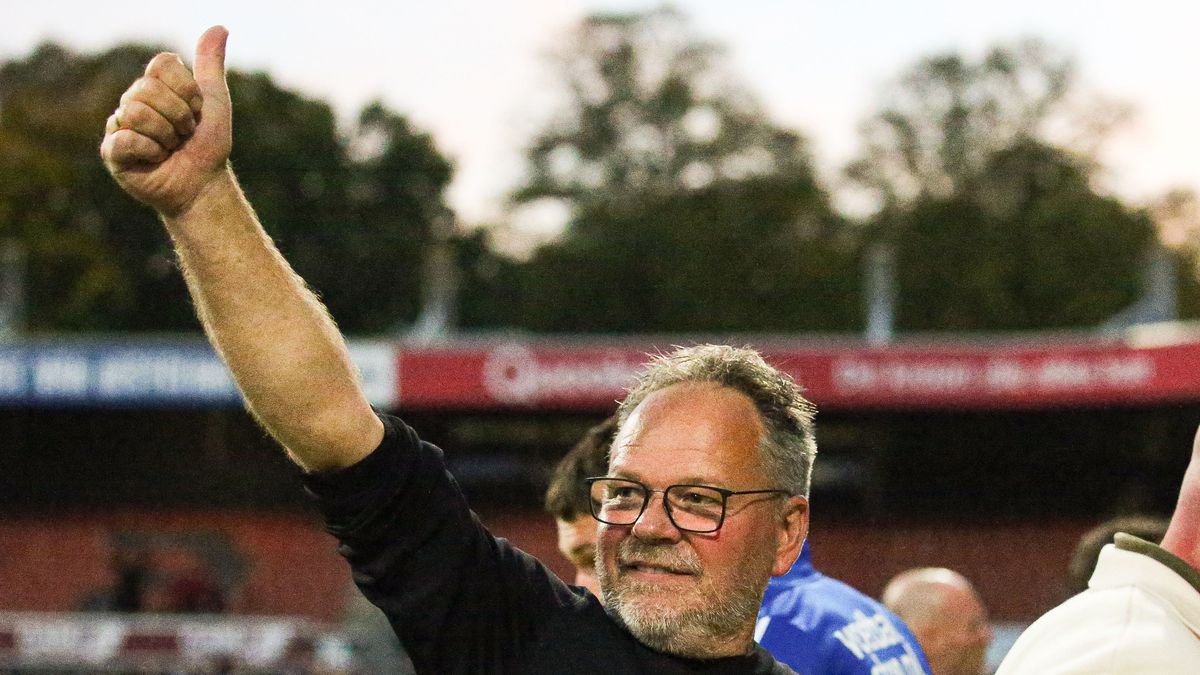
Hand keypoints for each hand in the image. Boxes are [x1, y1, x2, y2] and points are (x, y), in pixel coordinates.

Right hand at [100, 26, 231, 216]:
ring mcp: (120, 125)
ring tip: (171, 147)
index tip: (196, 110)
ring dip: (166, 135)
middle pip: (148, 88)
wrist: (203, 184)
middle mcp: (133, 101)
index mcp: (154, 85)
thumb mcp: (214, 101)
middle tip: (184, 134)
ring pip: (137, 111)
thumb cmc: (208, 145)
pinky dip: (151, 150)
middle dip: (179, 116)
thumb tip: (219, 27)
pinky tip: (155, 159)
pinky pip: (126, 138)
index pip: (162, 64)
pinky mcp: (112, 151)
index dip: (186, 89)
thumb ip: (210, 65)